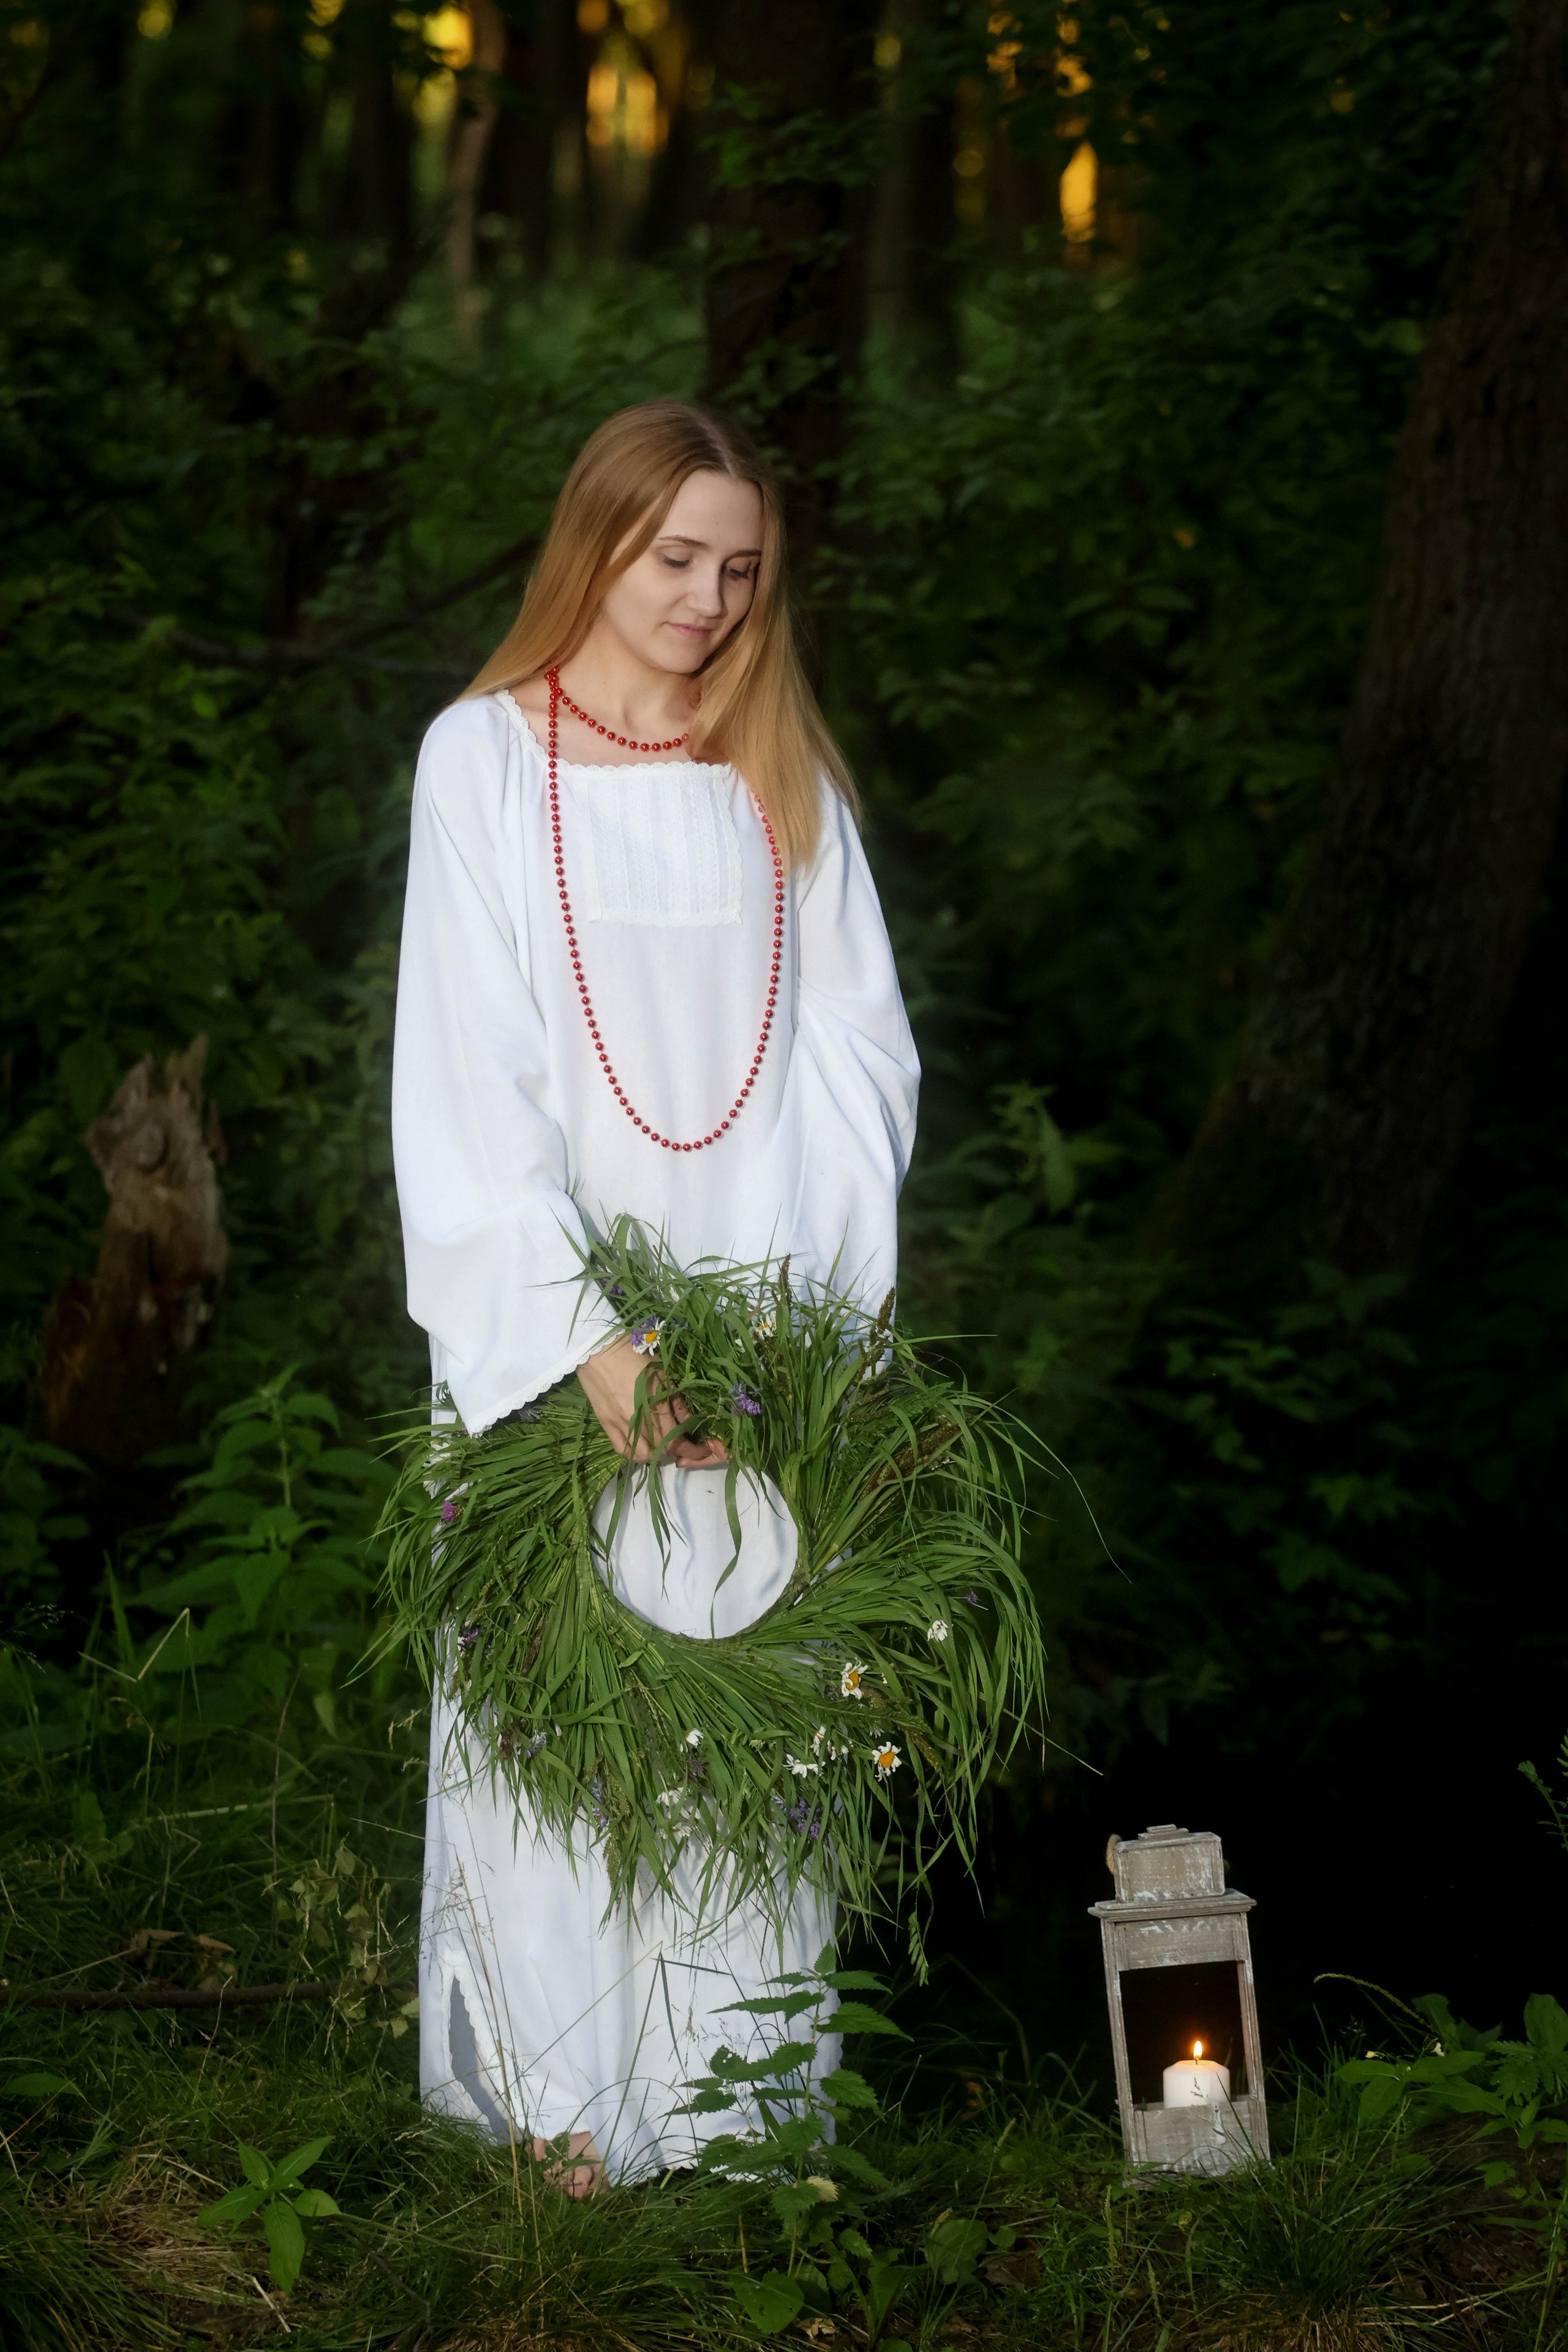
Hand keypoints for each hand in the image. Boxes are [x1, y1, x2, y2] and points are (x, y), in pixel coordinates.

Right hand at [576, 1337, 726, 1466]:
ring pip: (642, 1455)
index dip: (693, 1451)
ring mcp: (620, 1425)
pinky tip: (642, 1446)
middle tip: (685, 1443)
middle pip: (662, 1450)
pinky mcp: (606, 1425)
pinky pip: (622, 1448)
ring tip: (662, 1445)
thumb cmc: (636, 1357)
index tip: (703, 1449)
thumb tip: (690, 1421)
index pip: (678, 1441)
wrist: (599, 1351)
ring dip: (656, 1455)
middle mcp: (639, 1422)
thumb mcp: (663, 1375)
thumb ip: (678, 1403)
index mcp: (657, 1408)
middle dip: (678, 1451)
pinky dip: (635, 1453)